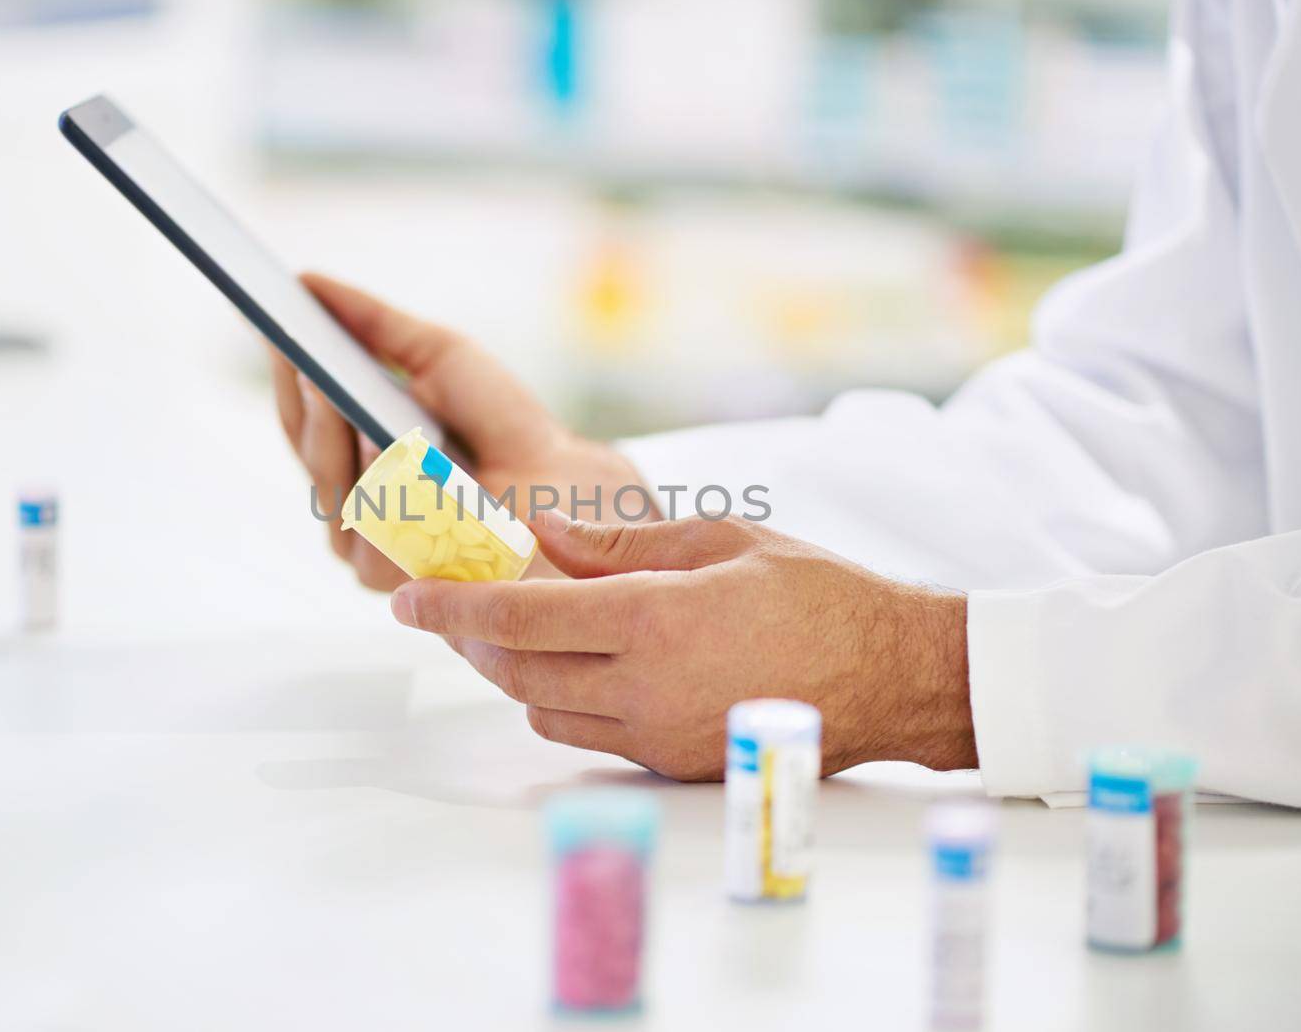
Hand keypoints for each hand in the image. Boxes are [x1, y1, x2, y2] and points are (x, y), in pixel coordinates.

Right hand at [271, 274, 654, 589]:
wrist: (566, 483)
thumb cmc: (502, 424)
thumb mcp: (436, 357)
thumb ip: (374, 324)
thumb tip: (306, 280)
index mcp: (354, 456)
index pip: (302, 415)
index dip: (283, 370)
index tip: (268, 319)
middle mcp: (351, 507)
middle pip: (307, 449)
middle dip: (302, 395)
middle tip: (295, 346)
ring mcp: (368, 546)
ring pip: (329, 485)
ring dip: (332, 432)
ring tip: (325, 378)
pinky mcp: (397, 575)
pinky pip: (373, 522)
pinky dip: (377, 479)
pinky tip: (379, 440)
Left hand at [389, 511, 975, 779]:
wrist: (894, 677)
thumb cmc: (818, 594)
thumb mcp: (720, 540)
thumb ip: (622, 540)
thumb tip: (543, 535)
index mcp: (653, 621)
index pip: (520, 617)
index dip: (452, 606)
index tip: (406, 595)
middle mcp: (646, 688)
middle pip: (516, 671)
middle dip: (471, 639)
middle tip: (453, 605)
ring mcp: (659, 735)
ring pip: (544, 710)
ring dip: (515, 673)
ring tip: (518, 630)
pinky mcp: (674, 764)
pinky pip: (589, 737)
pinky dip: (563, 700)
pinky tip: (579, 665)